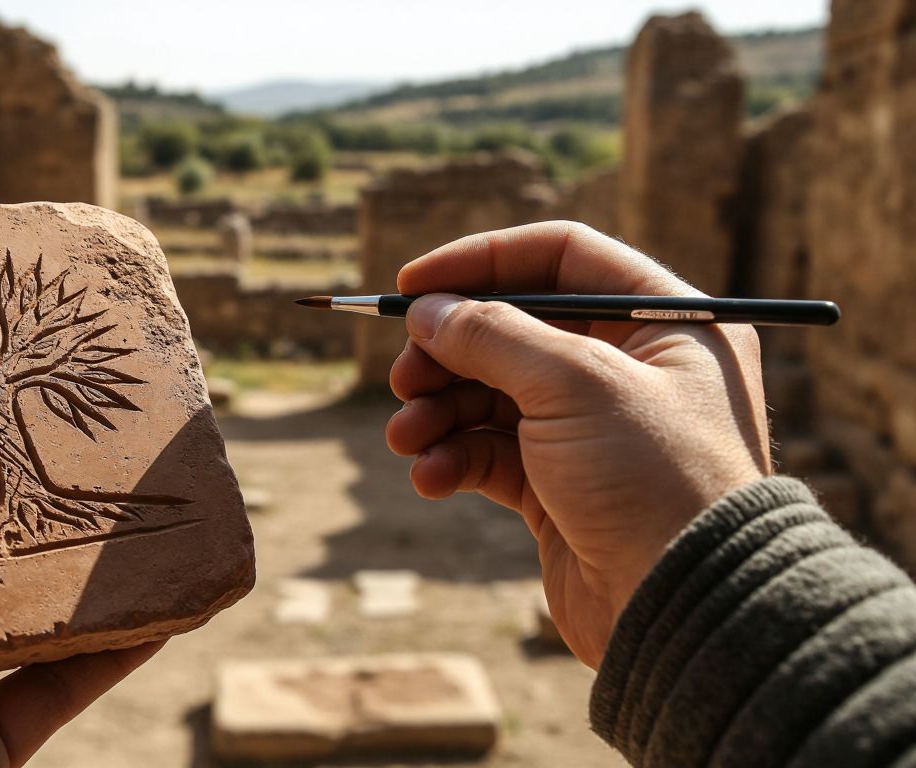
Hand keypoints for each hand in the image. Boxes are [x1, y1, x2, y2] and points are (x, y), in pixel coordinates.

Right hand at [384, 222, 768, 667]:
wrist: (684, 609)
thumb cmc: (654, 480)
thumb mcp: (573, 384)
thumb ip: (492, 334)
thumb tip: (426, 309)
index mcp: (665, 321)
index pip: (561, 258)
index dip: (482, 263)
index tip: (412, 284)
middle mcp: (631, 368)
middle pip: (514, 329)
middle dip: (449, 352)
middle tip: (404, 376)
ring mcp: (594, 430)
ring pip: (493, 394)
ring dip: (439, 410)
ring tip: (407, 436)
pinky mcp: (562, 486)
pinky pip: (492, 453)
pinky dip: (454, 457)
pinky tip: (431, 476)